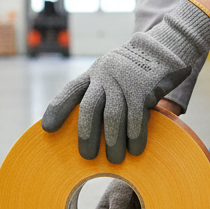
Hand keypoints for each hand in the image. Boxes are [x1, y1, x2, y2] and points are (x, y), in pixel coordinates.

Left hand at [41, 0, 209, 160]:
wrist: (162, 48)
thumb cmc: (132, 69)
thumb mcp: (108, 72)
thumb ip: (97, 91)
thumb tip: (85, 126)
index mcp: (93, 73)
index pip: (70, 91)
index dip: (57, 109)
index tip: (47, 128)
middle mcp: (105, 76)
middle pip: (89, 108)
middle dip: (86, 135)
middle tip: (86, 156)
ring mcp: (124, 82)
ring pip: (113, 116)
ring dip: (112, 142)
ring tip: (113, 160)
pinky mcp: (144, 89)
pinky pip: (137, 117)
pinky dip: (135, 136)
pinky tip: (135, 150)